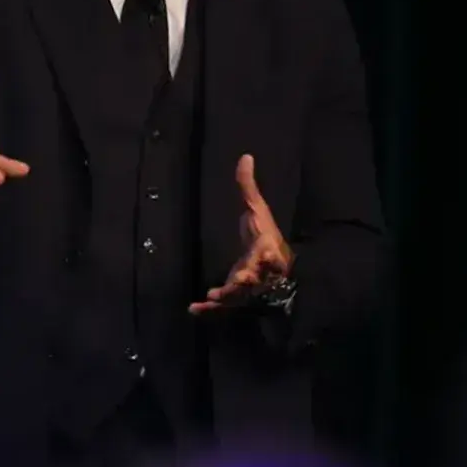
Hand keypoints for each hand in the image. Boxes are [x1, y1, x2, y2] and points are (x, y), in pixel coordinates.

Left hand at [190, 154, 293, 314]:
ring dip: (226, 296)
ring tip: (210, 297)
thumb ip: (248, 186)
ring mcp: (248, 288)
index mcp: (267, 250)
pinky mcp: (235, 298)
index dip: (269, 257)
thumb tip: (245, 156)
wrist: (273, 269)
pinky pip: (223, 306)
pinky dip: (209, 310)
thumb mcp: (257, 209)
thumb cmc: (265, 235)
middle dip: (246, 281)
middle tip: (235, 281)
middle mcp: (259, 272)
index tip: (265, 255)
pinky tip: (192, 309)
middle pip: (255, 279)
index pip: (270, 253)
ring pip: (238, 296)